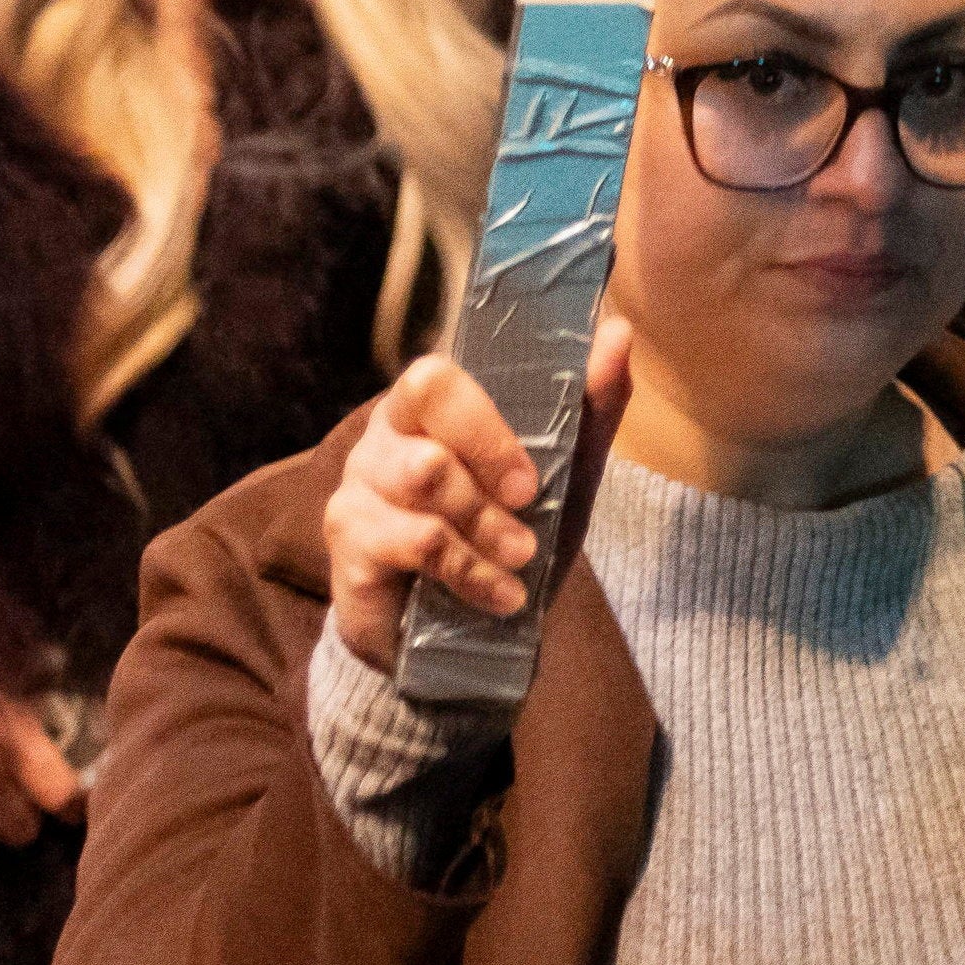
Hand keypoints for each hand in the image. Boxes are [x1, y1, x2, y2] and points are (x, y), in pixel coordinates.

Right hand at [324, 324, 628, 679]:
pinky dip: (469, 571)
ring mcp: (355, 487)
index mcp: (428, 406)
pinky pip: (412, 541)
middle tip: (529, 515)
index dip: (482, 424)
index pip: (434, 377)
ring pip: (423, 479)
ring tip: (520, 559)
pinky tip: (498, 594)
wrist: (473, 632)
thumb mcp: (567, 474)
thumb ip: (591, 406)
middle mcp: (383, 436)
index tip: (529, 480)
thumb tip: (619, 332)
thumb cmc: (514, 532)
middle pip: (425, 420)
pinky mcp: (345, 543)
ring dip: (484, 528)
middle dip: (489, 471)